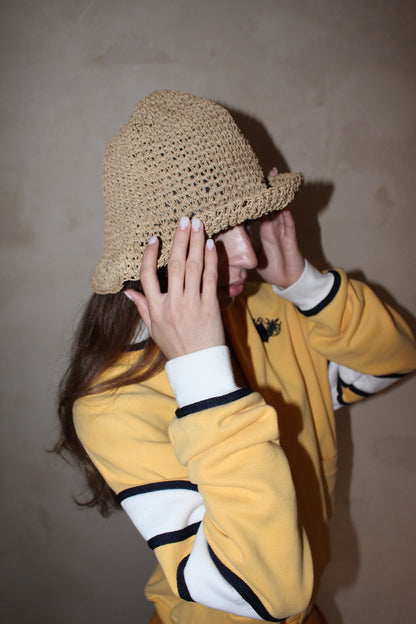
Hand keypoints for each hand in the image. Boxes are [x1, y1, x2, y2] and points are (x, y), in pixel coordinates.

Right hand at [125, 217, 224, 359]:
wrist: (198, 366)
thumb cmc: (176, 347)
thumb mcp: (153, 330)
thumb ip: (142, 308)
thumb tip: (127, 292)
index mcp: (156, 309)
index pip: (147, 276)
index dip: (149, 256)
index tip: (154, 239)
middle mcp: (172, 305)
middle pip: (174, 266)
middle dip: (179, 240)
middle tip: (183, 219)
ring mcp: (192, 305)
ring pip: (193, 268)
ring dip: (195, 243)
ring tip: (198, 224)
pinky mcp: (210, 307)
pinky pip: (210, 279)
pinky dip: (210, 260)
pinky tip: (210, 244)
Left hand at [255, 169, 304, 287]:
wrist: (288, 282)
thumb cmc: (273, 267)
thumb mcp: (254, 255)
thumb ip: (245, 247)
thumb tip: (227, 243)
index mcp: (266, 230)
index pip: (260, 209)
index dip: (256, 196)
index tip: (250, 181)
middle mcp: (275, 228)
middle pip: (271, 205)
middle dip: (270, 188)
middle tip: (268, 170)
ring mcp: (283, 233)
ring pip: (281, 211)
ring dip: (278, 197)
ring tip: (277, 180)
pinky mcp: (290, 242)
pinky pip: (289, 227)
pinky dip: (287, 217)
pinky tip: (284, 206)